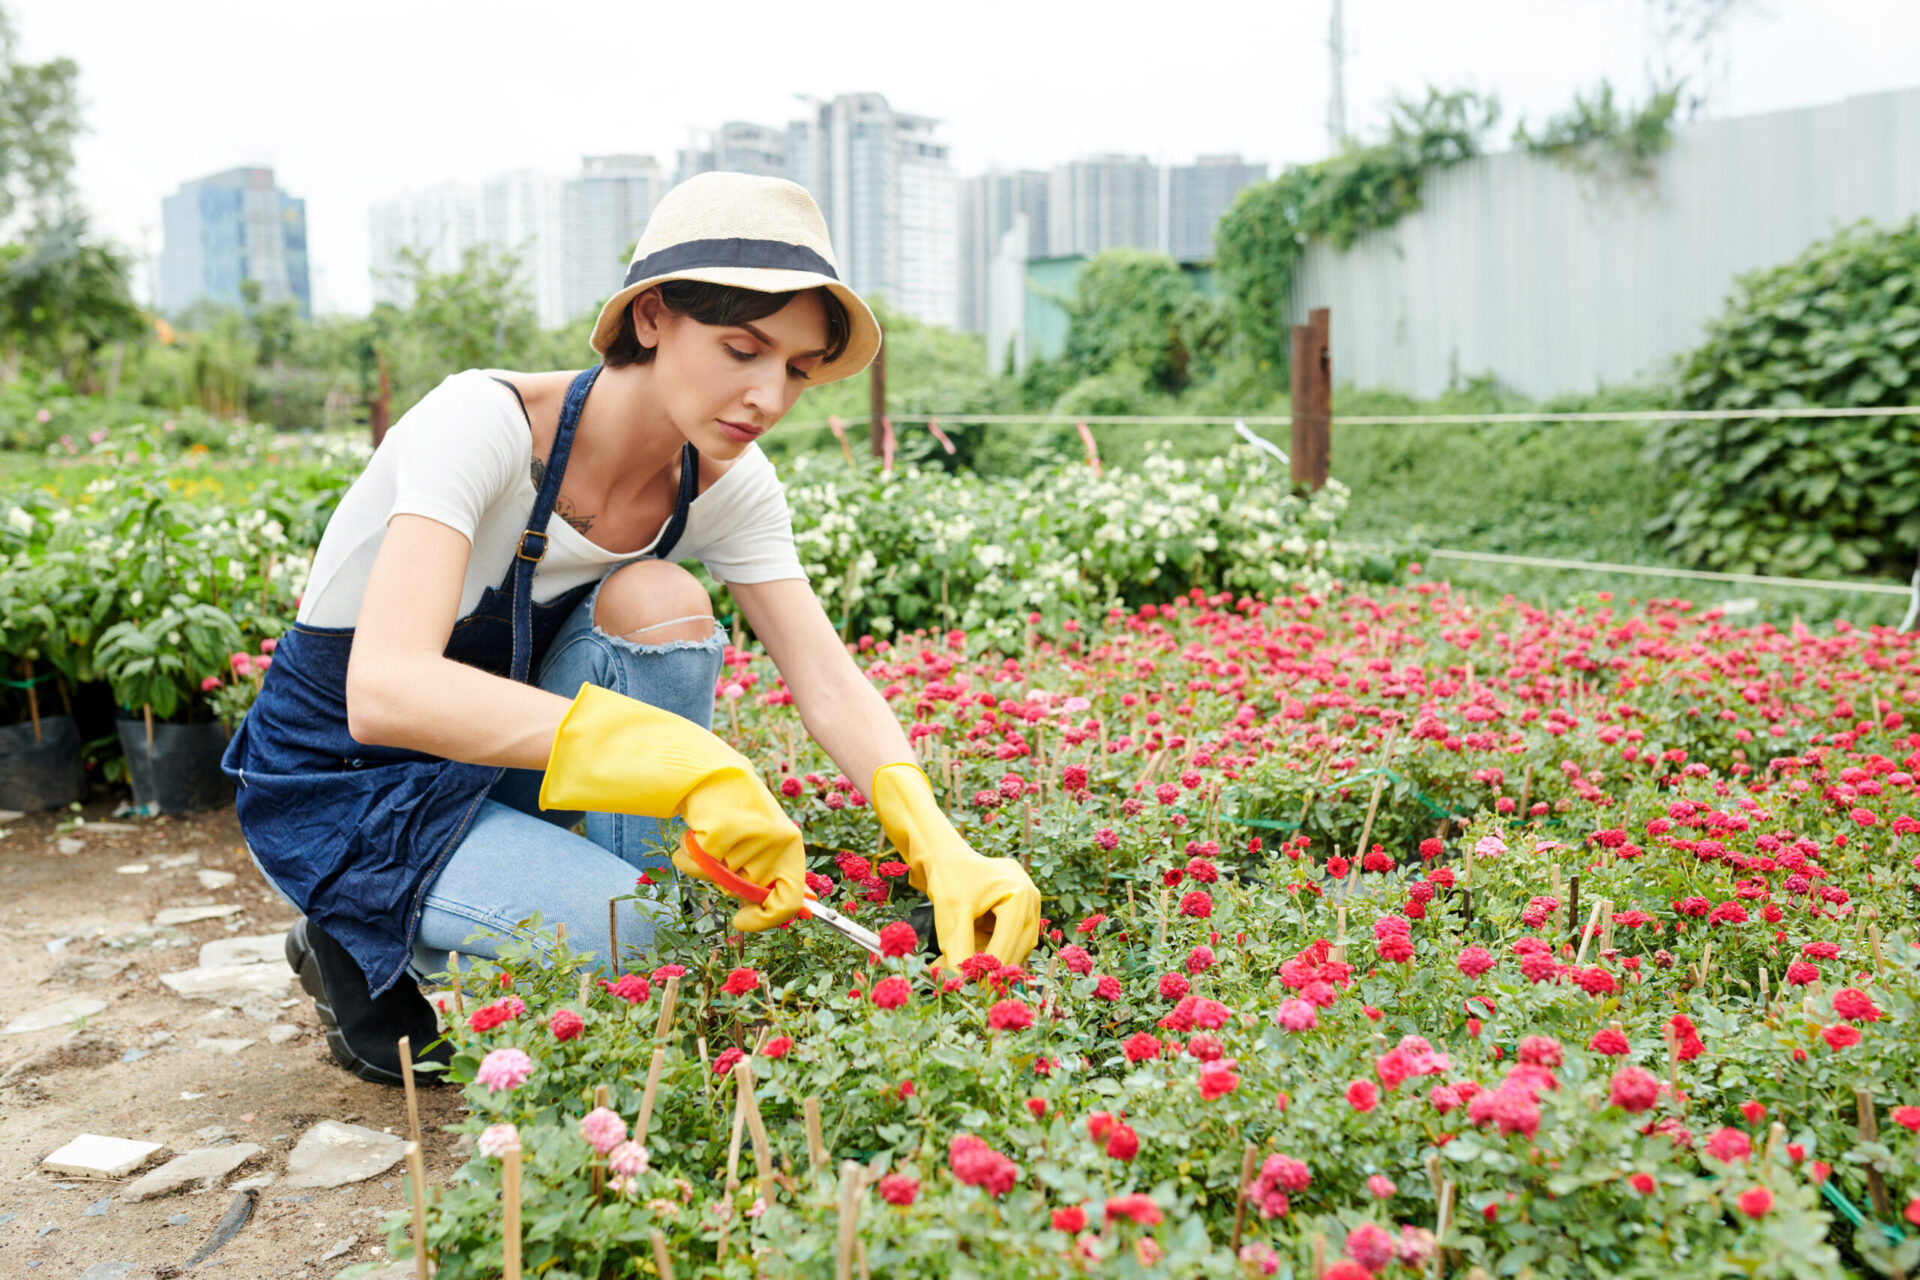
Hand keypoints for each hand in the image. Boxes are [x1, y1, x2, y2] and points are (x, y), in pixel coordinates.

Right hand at [539, 684, 803, 931]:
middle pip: (748, 894)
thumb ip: (765, 870)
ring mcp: (751, 838)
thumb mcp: (758, 838)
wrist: (709, 767)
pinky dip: (689, 852)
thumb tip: (768, 908)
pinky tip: (696, 827)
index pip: (789, 900)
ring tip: (708, 832)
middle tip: (718, 856)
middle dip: (726, 881)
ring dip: (704, 864)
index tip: (742, 920)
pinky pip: (697, 864)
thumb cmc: (732, 806)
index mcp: (789, 844)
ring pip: (717, 880)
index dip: (767, 919)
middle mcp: (777, 842)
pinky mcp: (721, 833)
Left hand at [869, 762, 1040, 970]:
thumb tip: (963, 984)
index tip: (977, 991)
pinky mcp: (1021, 910)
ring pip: (1016, 946)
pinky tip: (967, 952)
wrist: (945, 857)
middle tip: (971, 988)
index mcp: (1020, 894)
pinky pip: (1010, 939)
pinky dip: (990, 950)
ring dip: (991, 960)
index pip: (1009, 941)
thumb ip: (960, 950)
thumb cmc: (948, 879)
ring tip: (960, 966)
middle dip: (992, 967)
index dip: (992, 969)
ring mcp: (1030, 903)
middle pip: (1018, 946)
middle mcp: (1032, 897)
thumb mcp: (952, 916)